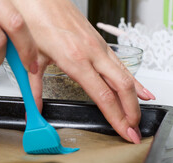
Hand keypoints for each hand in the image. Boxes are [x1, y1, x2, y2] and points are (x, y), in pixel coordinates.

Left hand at [11, 0, 155, 143]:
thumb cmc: (35, 20)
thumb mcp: (31, 58)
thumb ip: (34, 88)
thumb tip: (33, 110)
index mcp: (75, 60)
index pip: (103, 96)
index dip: (116, 117)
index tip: (124, 131)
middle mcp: (92, 53)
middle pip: (121, 88)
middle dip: (130, 112)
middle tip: (133, 130)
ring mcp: (99, 46)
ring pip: (125, 75)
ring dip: (134, 98)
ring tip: (137, 115)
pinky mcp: (99, 42)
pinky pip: (121, 64)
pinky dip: (133, 79)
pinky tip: (141, 89)